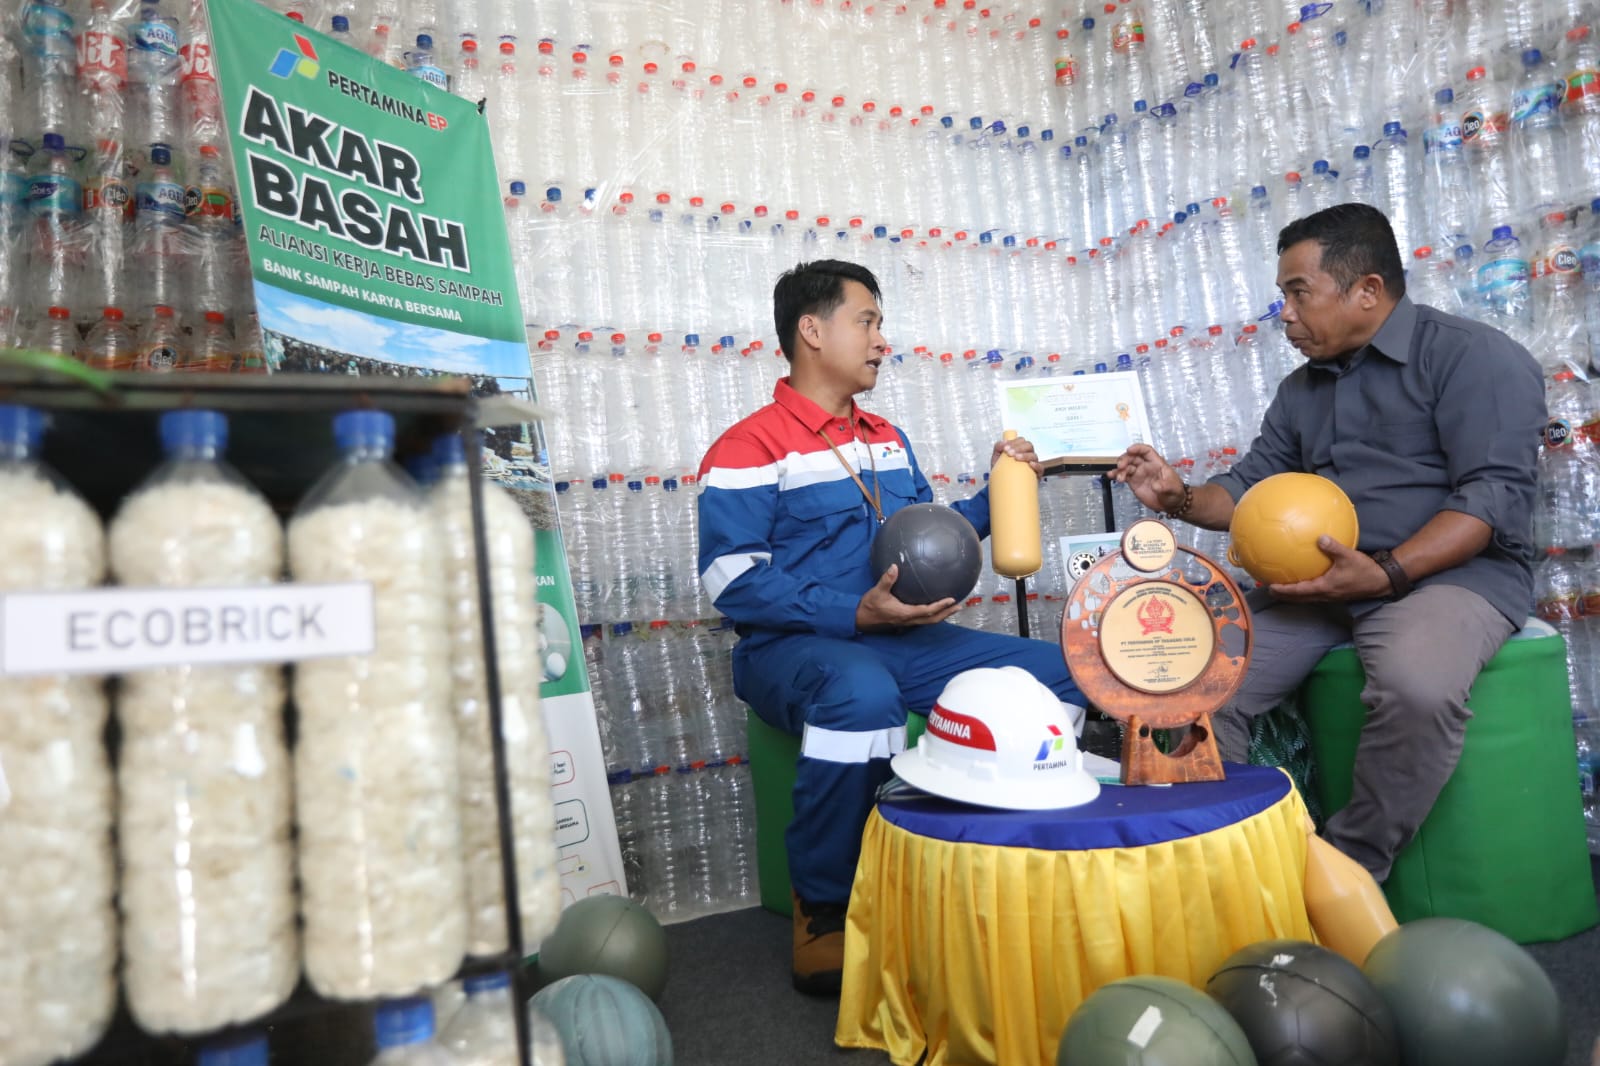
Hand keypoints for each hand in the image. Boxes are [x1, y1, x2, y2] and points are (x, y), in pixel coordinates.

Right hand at [855, 565, 960, 630]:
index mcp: (905, 613)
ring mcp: (907, 622)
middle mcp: (908, 620)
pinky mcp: (904, 621)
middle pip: (932, 619)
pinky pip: (922, 619)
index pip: (927, 611)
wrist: (860, 619)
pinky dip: (932, 614)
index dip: (940, 606)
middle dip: (946, 613)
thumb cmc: (869, 606)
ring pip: (928, 621)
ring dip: (941, 615)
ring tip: (952, 608)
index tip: (952, 600)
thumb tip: (895, 566)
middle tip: (959, 606)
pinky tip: (934, 607)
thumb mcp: (877, 592)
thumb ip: (887, 580)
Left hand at [991, 436, 1043, 477]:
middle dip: (1019, 448)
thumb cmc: (1001, 471)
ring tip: (1016, 458)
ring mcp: (1033, 464)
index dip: (1014, 442)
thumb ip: (998, 448)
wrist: (1001, 486)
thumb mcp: (996, 458)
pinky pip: (1040, 468)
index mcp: (1020, 450)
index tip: (1005, 448)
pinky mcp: (1036, 474)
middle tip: (1009, 453)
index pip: (1021, 441)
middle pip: (1028, 446)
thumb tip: (1003, 443)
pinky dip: (1036, 465)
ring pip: (1034, 455)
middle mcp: (1028, 455)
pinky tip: (1030, 464)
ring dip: (1025, 455)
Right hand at [1110, 443, 1183, 513]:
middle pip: (1133, 457)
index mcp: (1156, 463)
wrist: (1171, 504)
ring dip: (1120, 469)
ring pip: (1126, 466)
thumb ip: (1164, 486)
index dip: (1138, 448)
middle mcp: (1146, 466)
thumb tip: (1155, 485)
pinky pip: (1124, 476)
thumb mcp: (1173, 488)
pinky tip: (1113, 477)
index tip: (1130, 450)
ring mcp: (1139, 474)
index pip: (1147, 451)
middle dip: (1125, 459)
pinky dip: (1117, 475)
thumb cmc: (1174, 492)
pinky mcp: (1134, 482)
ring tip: (1118, 476)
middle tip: (1121, 466)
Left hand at [1267, 537, 1391, 602]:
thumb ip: (1333, 547)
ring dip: (1293, 594)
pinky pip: (1315, 592)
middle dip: (1284, 595)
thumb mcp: (1349, 556)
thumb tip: (1319, 537)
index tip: (1270, 587)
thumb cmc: (1365, 570)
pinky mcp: (1335, 592)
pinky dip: (1305, 588)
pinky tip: (1304, 577)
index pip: (1298, 591)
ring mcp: (1330, 595)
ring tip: (1281, 587)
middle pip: (1299, 598)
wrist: (1381, 581)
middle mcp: (1324, 594)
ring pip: (1306, 597)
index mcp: (1324, 587)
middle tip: (1269, 589)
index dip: (1283, 590)